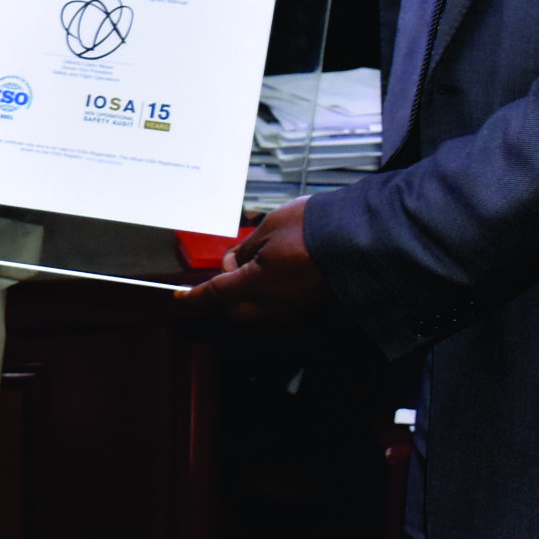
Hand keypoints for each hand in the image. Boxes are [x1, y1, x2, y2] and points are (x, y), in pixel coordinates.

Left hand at [177, 200, 326, 321]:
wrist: (358, 237)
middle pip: (234, 309)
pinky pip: (277, 306)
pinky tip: (276, 270)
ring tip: (257, 260)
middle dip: (224, 293)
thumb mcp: (269, 228)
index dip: (195, 296)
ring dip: (246, 293)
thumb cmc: (313, 228)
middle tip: (231, 264)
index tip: (180, 297)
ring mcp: (293, 308)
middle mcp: (274, 304)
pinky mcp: (308, 305)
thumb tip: (237, 262)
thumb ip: (247, 249)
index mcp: (258, 284)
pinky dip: (266, 293)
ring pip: (256, 310)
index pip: (216, 294)